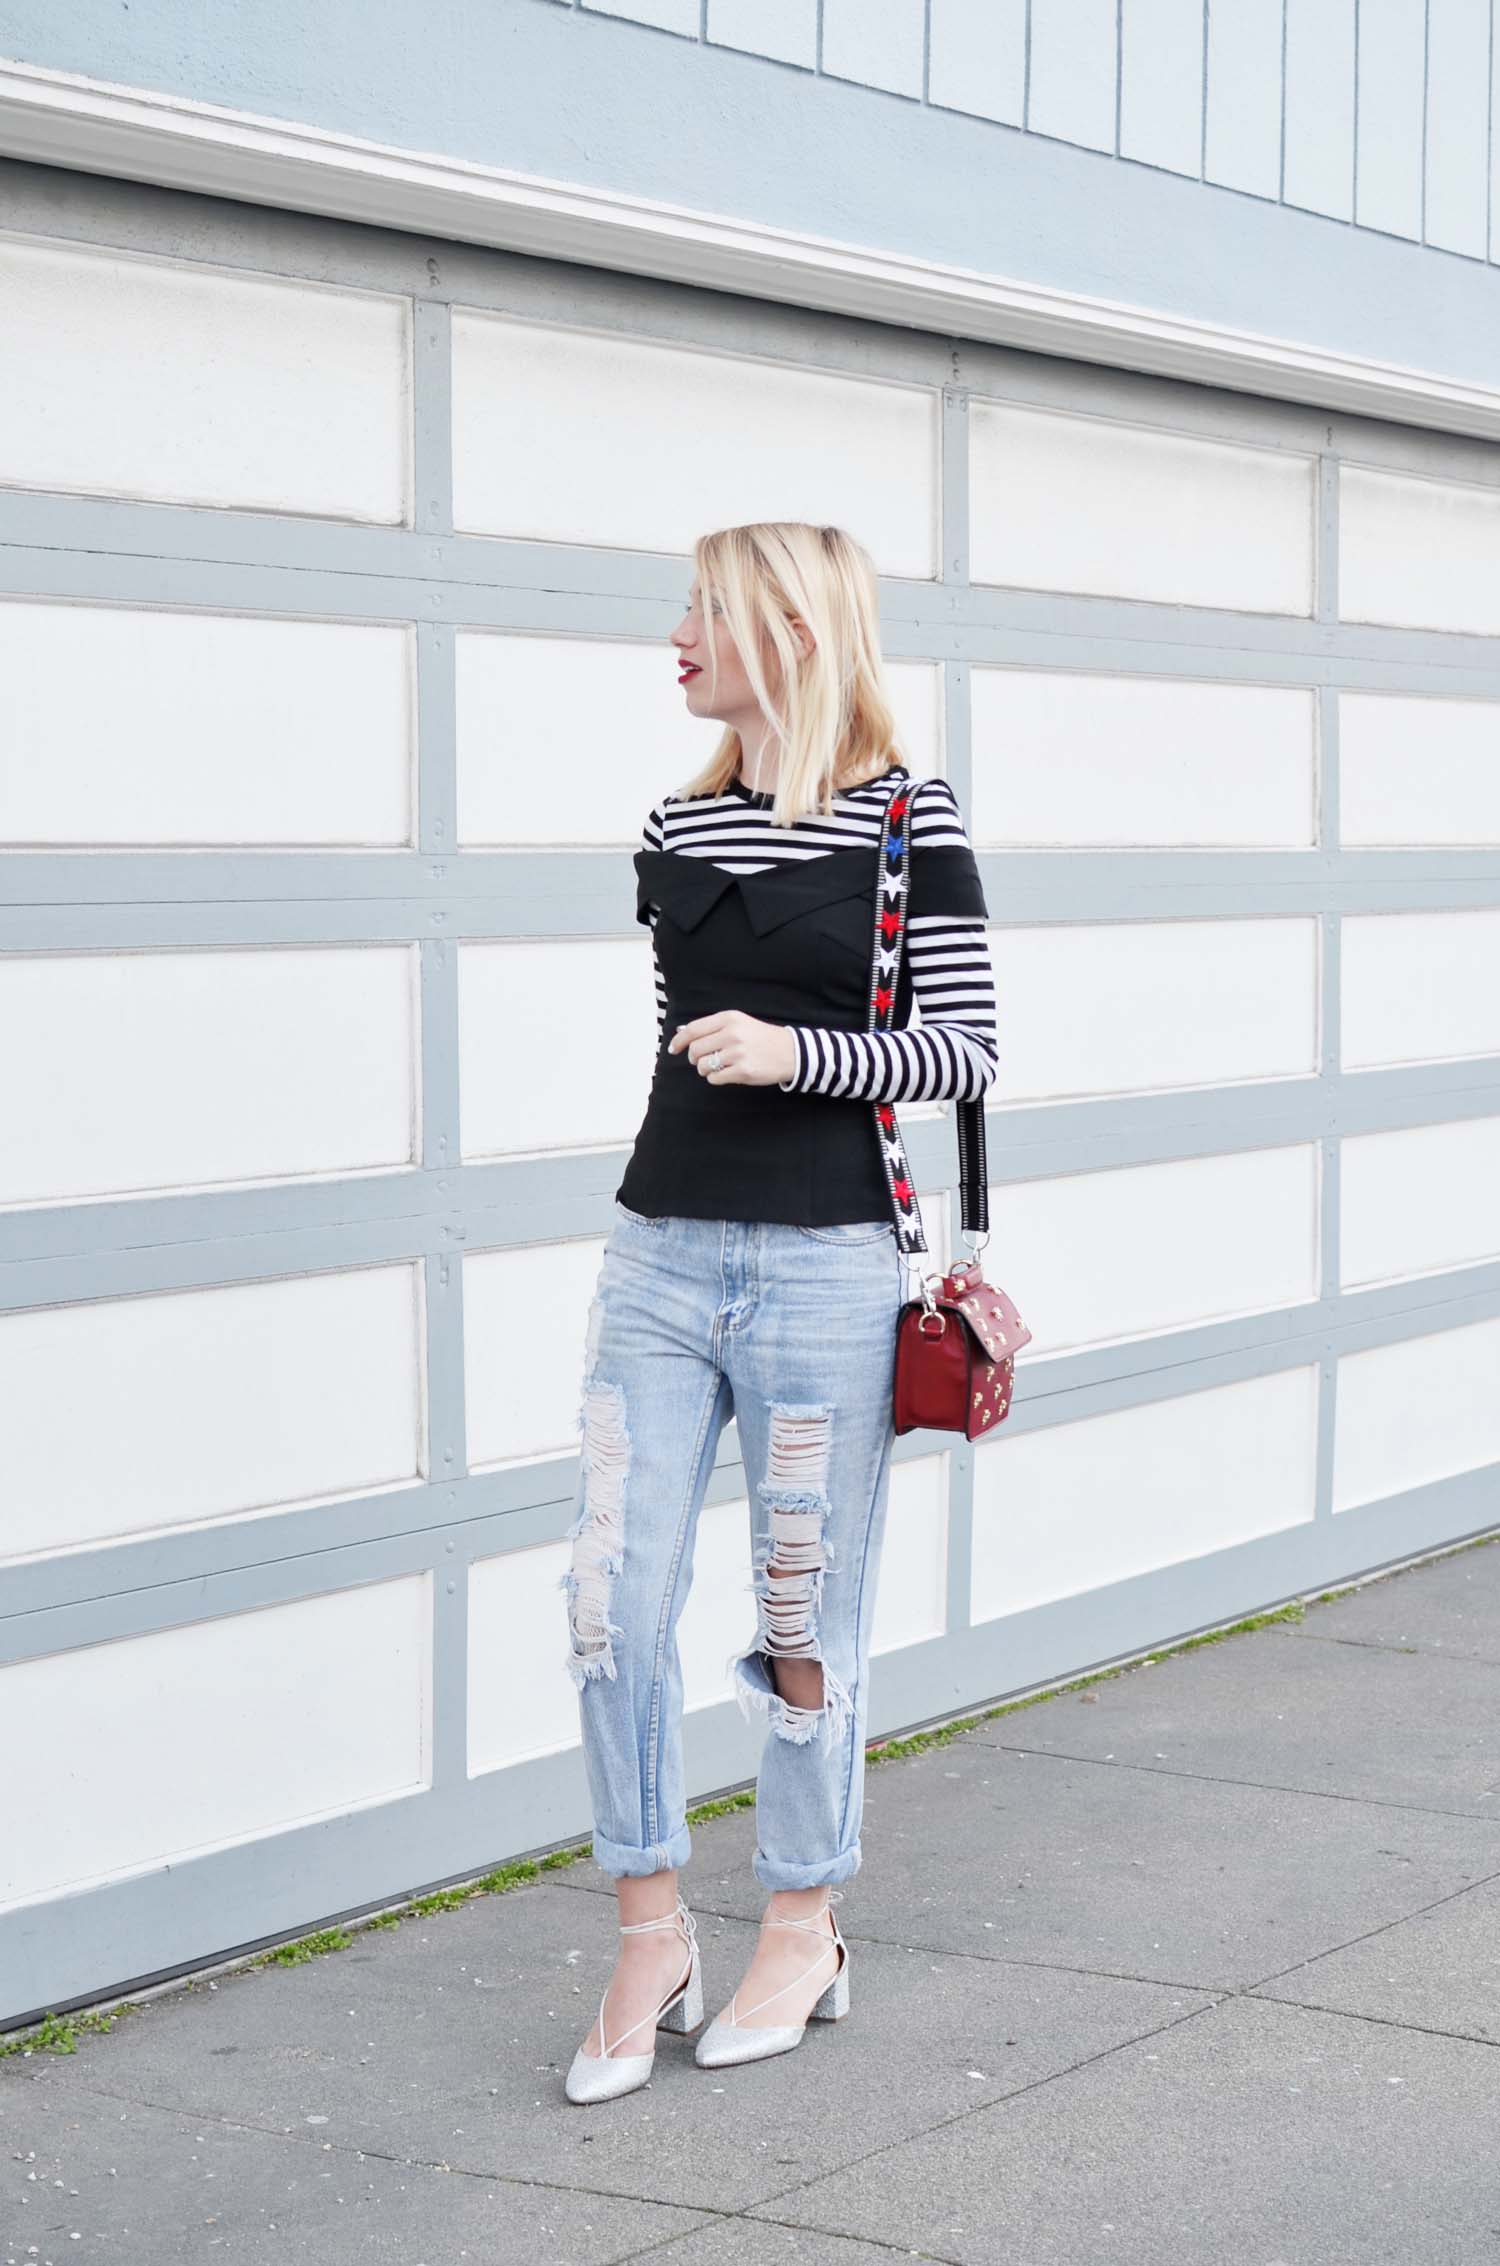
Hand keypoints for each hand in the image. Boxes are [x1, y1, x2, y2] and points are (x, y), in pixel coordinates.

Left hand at [668, 1009, 796, 1086]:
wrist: (790, 1051)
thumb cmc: (760, 1037)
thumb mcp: (738, 1023)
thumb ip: (712, 1027)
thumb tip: (682, 1032)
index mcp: (729, 1019)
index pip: (693, 1030)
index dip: (679, 1041)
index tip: (673, 1049)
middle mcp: (732, 1034)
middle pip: (695, 1049)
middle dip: (694, 1058)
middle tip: (701, 1060)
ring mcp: (738, 1053)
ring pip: (703, 1066)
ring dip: (705, 1069)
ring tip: (716, 1066)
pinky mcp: (743, 1071)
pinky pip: (715, 1078)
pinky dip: (715, 1078)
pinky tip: (726, 1073)